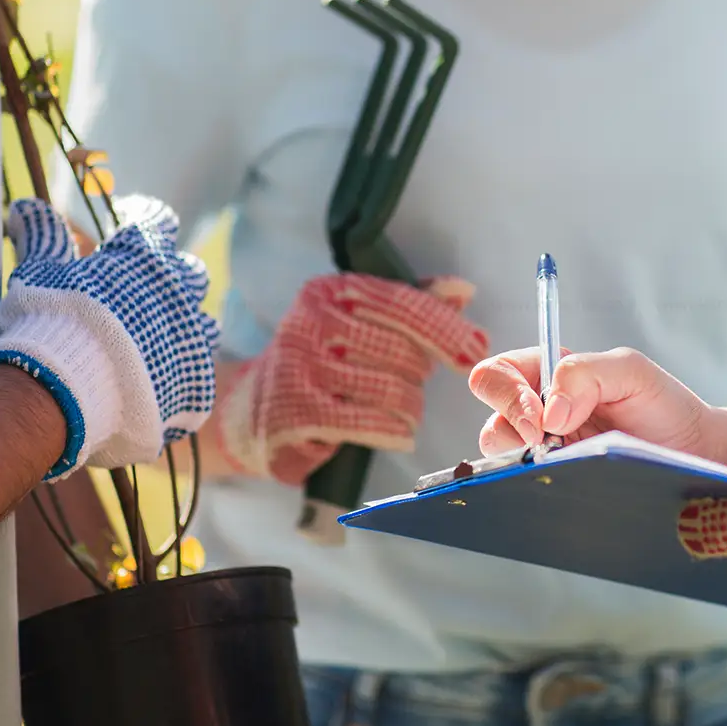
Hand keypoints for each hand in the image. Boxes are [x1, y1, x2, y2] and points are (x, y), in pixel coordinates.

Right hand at [0, 196, 219, 480]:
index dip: (144, 217)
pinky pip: (195, 375)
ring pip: (203, 323)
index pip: (158, 220)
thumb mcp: (39, 270)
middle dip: (172, 275)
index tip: (130, 220)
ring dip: (183, 327)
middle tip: (146, 287)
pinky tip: (155, 386)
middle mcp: (178, 292)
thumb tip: (25, 205)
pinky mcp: (195, 381)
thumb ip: (41, 235)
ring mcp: (192, 338)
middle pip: (190, 271)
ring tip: (155, 340)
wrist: (66, 387)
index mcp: (144, 256)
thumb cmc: (50, 320)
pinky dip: (176, 376)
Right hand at [209, 273, 489, 484]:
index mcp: (329, 291)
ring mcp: (302, 368)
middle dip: (420, 375)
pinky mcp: (298, 412)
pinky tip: (400, 434)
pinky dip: (396, 431)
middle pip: (403, 351)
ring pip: (393, 389)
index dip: (446, 329)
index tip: (477, 350)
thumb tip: (464, 291)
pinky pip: (372, 422)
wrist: (249, 410)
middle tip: (412, 386)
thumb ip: (411, 305)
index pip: (403, 304)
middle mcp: (312, 323)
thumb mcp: (359, 323)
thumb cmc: (320, 361)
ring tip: (404, 412)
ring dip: (410, 408)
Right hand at [467, 346, 726, 476]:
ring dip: (524, 464)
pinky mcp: (557, 485)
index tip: (540, 416)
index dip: (505, 392)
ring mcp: (546, 455)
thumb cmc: (664, 406)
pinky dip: (535, 489)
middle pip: (492, 419)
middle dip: (512, 427)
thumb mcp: (631, 371)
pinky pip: (527, 490)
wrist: (696, 454)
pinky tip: (566, 488)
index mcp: (549, 377)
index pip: (497, 374)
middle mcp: (540, 415)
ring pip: (502, 461)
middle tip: (547, 443)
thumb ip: (585, 373)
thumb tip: (547, 413)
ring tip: (567, 465)